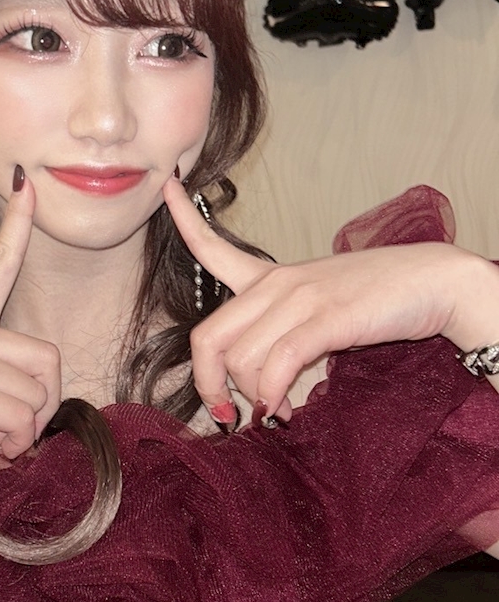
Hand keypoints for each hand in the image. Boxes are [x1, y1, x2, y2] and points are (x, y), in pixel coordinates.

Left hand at [163, 176, 493, 421]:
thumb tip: (259, 393)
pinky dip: (274, 396)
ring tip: (278, 411)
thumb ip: (283, 338)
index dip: (184, 218)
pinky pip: (277, 365)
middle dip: (209, 386)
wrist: (434, 283)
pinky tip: (285, 409)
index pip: (213, 246)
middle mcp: (276, 284)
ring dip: (254, 399)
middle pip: (208, 339)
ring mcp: (300, 298)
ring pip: (242, 361)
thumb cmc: (379, 302)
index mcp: (271, 277)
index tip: (167, 186)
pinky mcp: (325, 318)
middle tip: (227, 415)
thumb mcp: (320, 308)